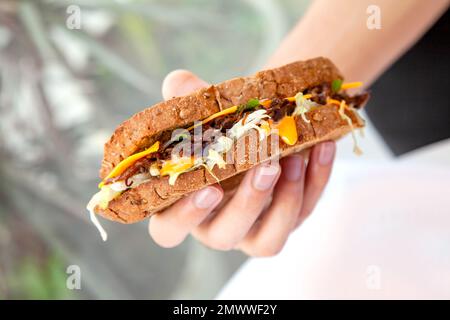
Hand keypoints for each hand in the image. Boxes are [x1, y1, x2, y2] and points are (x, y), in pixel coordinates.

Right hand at [148, 70, 335, 256]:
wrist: (253, 137)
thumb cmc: (219, 135)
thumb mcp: (203, 116)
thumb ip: (186, 101)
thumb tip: (178, 82)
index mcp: (184, 207)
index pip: (169, 230)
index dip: (185, 217)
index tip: (207, 188)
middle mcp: (216, 227)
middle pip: (224, 236)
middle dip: (248, 203)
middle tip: (266, 167)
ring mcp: (253, 230)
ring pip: (268, 241)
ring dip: (286, 200)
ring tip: (295, 156)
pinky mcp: (286, 222)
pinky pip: (303, 213)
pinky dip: (316, 182)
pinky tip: (322, 148)